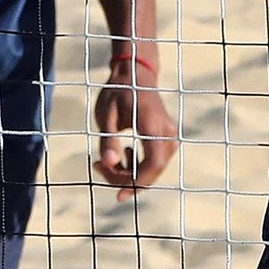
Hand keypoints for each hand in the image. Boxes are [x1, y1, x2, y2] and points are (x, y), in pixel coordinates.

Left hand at [91, 60, 177, 199]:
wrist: (136, 73)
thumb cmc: (118, 91)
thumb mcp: (106, 114)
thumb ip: (108, 140)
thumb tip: (107, 164)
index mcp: (152, 125)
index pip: (153, 164)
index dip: (137, 183)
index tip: (119, 195)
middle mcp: (167, 132)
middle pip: (152, 170)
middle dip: (126, 179)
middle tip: (98, 167)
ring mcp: (169, 135)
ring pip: (153, 168)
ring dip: (130, 172)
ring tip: (104, 160)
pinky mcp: (166, 138)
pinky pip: (155, 160)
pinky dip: (138, 164)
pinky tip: (123, 153)